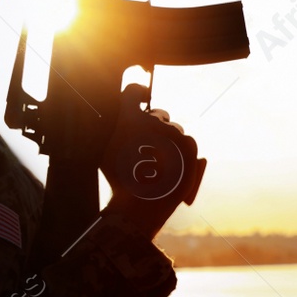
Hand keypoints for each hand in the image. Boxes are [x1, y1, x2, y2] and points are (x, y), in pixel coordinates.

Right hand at [101, 83, 202, 238]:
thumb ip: (117, 133)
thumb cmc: (119, 182)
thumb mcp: (107, 153)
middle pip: (157, 115)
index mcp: (129, 117)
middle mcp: (153, 120)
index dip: (138, 93)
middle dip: (154, 127)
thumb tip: (124, 125)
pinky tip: (173, 168)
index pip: (134, 91)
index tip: (141, 97)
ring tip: (160, 166)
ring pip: (173, 131)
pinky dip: (181, 153)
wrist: (141, 206)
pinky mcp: (189, 146)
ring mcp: (173, 132)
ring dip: (168, 142)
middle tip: (148, 149)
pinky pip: (186, 143)